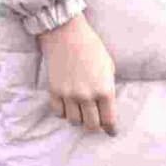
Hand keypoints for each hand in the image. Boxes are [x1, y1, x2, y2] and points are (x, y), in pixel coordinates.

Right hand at [40, 16, 117, 133]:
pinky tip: (68, 105)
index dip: (111, 129)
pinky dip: (64, 112)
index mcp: (104, 90)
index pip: (109, 121)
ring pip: (74, 121)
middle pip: (91, 126)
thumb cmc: (92, 47)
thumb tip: (106, 106)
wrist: (66, 34)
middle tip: (96, 122)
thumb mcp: (108, 67)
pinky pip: (58, 112)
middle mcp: (87, 96)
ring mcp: (68, 95)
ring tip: (81, 111)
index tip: (111, 131)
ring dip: (79, 118)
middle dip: (95, 126)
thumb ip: (108, 88)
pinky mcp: (54, 91)